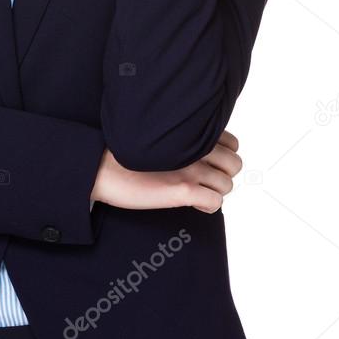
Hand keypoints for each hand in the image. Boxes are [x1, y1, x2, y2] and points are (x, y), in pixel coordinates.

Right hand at [91, 130, 242, 213]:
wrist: (103, 168)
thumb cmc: (126, 153)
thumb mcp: (160, 137)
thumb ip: (182, 138)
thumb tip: (199, 151)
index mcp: (190, 132)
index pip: (233, 143)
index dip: (225, 156)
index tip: (210, 163)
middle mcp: (195, 148)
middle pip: (235, 164)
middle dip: (224, 174)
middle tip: (205, 181)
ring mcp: (191, 169)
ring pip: (227, 185)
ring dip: (215, 191)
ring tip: (198, 193)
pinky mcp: (182, 190)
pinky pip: (215, 202)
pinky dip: (208, 206)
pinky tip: (194, 204)